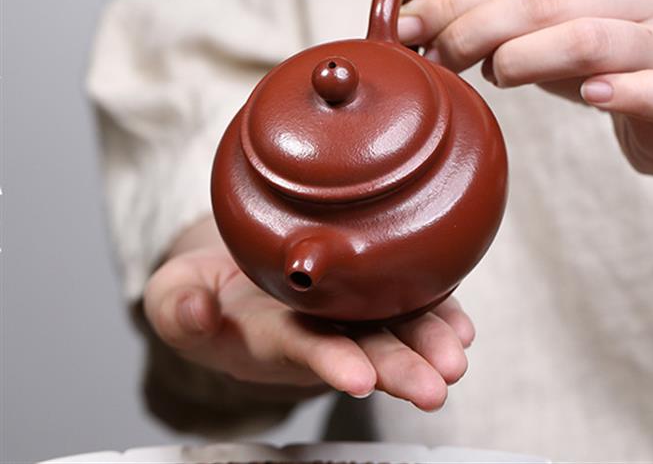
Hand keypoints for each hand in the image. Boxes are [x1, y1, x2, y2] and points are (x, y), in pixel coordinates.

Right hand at [143, 217, 474, 410]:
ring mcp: (348, 309)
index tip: (356, 380)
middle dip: (396, 369)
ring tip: (455, 359)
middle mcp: (319, 326)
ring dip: (427, 343)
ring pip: (393, 328)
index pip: (302, 348)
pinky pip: (408, 301)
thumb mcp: (174, 295)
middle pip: (361, 348)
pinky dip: (437, 311)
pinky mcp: (368, 287)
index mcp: (271, 333)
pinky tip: (461, 326)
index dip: (328, 363)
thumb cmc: (208, 291)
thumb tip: (194, 312)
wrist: (239, 280)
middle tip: (432, 388)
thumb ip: (177, 306)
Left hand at [399, 0, 652, 187]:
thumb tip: (414, 22)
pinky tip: (588, 96)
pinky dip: (612, 93)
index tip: (409, 26)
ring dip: (522, 59)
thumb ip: (496, 15)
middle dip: (476, 30)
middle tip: (440, 59)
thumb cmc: (606, 58)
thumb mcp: (550, 26)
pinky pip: (649, 90)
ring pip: (587, 38)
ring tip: (496, 75)